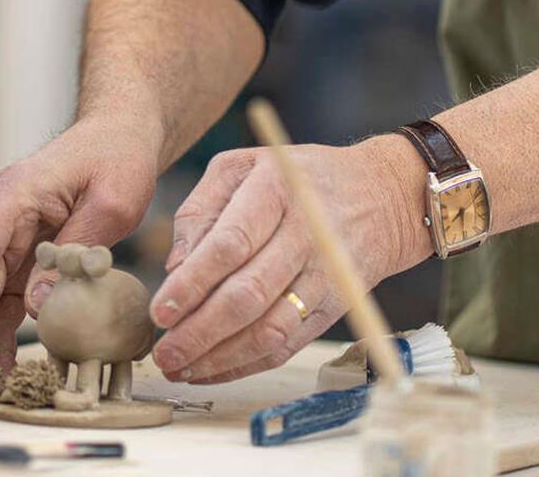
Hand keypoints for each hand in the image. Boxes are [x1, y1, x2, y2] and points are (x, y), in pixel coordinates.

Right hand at [0, 124, 157, 404]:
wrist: (120, 134)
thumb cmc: (116, 155)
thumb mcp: (111, 200)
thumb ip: (75, 252)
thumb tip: (40, 308)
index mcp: (12, 197)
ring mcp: (8, 238)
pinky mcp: (23, 255)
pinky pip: (6, 301)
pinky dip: (3, 335)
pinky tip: (2, 370)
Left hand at [148, 137, 425, 382]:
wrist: (379, 196)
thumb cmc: (292, 179)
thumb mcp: (240, 167)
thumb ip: (200, 211)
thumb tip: (172, 268)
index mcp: (275, 190)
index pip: (231, 244)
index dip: (193, 282)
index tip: (159, 312)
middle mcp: (305, 234)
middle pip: (249, 294)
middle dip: (200, 331)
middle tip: (163, 353)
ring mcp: (324, 275)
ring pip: (270, 329)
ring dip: (221, 357)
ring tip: (180, 369)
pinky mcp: (334, 307)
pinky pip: (288, 345)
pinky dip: (247, 364)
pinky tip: (212, 370)